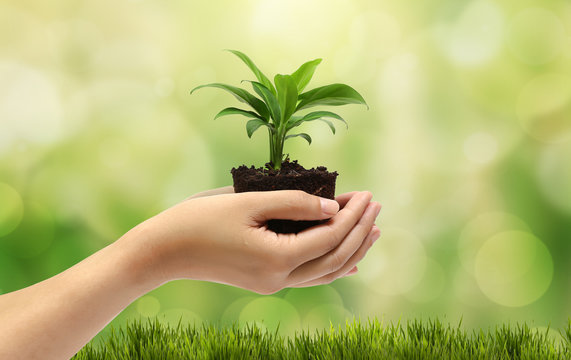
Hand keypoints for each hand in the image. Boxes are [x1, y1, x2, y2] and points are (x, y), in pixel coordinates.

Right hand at [130, 188, 380, 293]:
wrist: (165, 250)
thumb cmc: (201, 219)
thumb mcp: (248, 202)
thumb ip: (294, 203)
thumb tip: (332, 207)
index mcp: (276, 259)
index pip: (329, 238)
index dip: (351, 215)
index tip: (366, 193)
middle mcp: (279, 278)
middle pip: (335, 259)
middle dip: (359, 231)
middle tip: (377, 205)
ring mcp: (272, 284)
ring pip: (326, 273)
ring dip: (352, 250)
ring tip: (373, 230)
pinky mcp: (265, 281)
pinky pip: (309, 278)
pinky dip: (332, 267)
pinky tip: (349, 262)